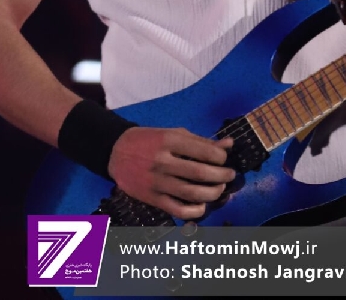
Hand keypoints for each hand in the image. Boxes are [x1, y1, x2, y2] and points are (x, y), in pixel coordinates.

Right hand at [107, 126, 234, 219]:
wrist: (116, 152)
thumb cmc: (148, 140)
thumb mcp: (173, 133)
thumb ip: (201, 141)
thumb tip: (229, 144)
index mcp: (169, 140)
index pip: (204, 151)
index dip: (221, 157)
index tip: (224, 159)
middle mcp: (163, 161)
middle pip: (200, 173)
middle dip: (222, 176)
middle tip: (229, 175)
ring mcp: (157, 182)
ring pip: (192, 193)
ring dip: (213, 193)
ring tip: (220, 189)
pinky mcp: (152, 198)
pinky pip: (178, 210)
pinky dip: (195, 211)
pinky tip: (202, 205)